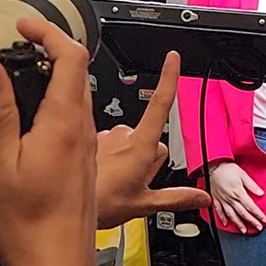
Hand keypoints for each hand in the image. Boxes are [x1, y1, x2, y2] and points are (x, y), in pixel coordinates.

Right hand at [0, 18, 96, 265]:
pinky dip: (59, 105)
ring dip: (57, 77)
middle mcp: (83, 133)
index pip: (71, 58)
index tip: (24, 26)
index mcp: (65, 123)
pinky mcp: (81, 168)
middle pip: (79, 74)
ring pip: (79, 99)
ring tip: (24, 74)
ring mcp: (85, 152)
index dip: (49, 33)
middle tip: (22, 44)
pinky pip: (77, 123)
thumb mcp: (0, 161)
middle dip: (53, 49)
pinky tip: (34, 120)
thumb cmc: (26, 224)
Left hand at [94, 51, 209, 228]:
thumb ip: (176, 197)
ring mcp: (104, 136)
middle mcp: (123, 134)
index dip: (168, 79)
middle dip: (146, 153)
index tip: (173, 58)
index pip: (160, 104)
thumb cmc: (101, 204)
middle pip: (149, 136)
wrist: (63, 206)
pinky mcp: (87, 139)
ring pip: (126, 140)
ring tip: (114, 180)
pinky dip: (107, 156)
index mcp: (141, 146)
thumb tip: (202, 197)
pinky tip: (101, 176)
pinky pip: (107, 143)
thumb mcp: (144, 204)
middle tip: (133, 179)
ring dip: (125, 155)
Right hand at [208, 161, 265, 233]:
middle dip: (251, 221)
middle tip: (258, 228)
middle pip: (243, 213)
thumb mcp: (243, 174)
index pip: (250, 206)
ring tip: (244, 230)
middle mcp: (230, 198)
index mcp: (238, 192)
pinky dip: (222, 218)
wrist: (213, 165)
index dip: (258, 214)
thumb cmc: (227, 168)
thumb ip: (252, 185)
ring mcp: (223, 200)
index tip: (264, 219)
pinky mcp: (216, 199)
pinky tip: (226, 223)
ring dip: (238, 223)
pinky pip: (219, 211)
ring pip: (231, 215)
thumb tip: (261, 193)